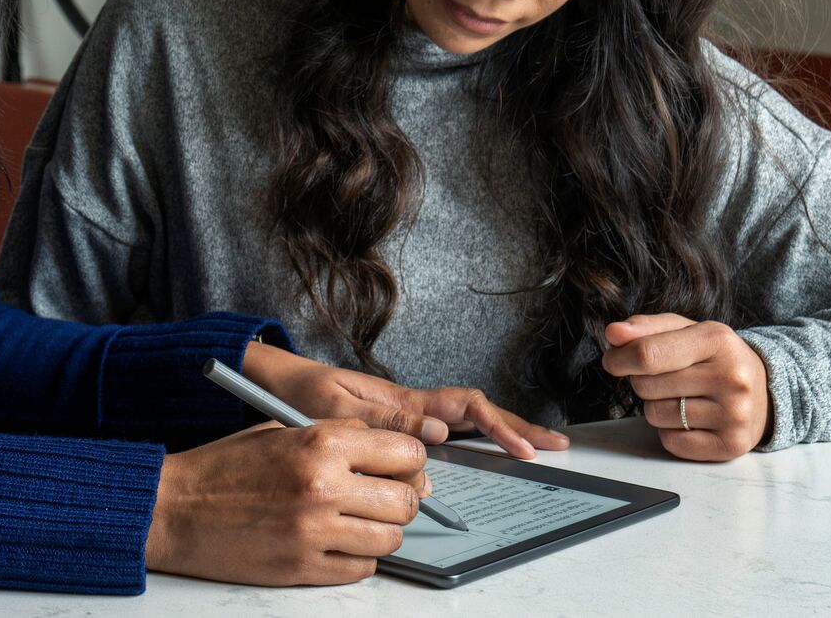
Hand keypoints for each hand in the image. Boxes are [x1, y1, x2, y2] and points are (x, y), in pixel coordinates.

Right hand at [145, 418, 427, 585]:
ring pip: (390, 539)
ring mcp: (315, 532)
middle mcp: (324, 486)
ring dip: (381, 531)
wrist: (176, 509)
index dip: (409, 461)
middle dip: (401, 499)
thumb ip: (337, 435)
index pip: (406, 453)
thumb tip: (391, 454)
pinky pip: (362, 569)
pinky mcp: (304, 567)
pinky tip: (336, 542)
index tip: (401, 467)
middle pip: (406, 501)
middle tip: (381, 496)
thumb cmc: (224, 466)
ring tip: (357, 521)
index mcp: (320, 443)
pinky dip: (357, 558)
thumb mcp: (281, 429)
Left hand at [240, 342, 568, 459]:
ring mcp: (408, 411)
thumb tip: (441, 433)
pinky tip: (490, 447)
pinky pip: (446, 428)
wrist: (276, 382)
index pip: (465, 407)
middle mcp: (412, 403)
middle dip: (517, 426)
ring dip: (502, 430)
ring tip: (536, 445)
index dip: (498, 426)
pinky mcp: (396, 422)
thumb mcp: (336, 408)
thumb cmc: (301, 392)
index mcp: (403, 398)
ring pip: (467, 419)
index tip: (521, 448)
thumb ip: (385, 420)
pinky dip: (475, 436)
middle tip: (554, 444)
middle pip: (477, 411)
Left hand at [601, 314, 773, 460]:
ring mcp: (734, 414)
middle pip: (646, 385)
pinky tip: (691, 419)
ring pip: (655, 415)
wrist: (763, 390)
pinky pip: (671, 442)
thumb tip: (613, 333)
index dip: (619, 359)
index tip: (613, 361)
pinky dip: (670, 432)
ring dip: (657, 407)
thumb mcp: (684, 330)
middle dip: (643, 381)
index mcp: (716, 340)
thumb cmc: (713, 357)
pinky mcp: (731, 444)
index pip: (647, 354)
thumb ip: (645, 328)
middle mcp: (731, 377)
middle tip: (667, 378)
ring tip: (682, 397)